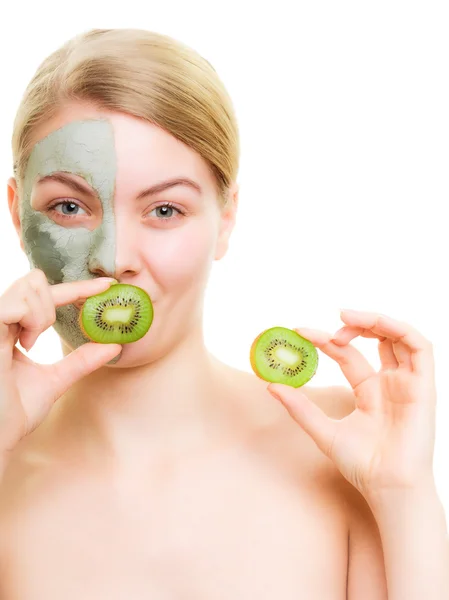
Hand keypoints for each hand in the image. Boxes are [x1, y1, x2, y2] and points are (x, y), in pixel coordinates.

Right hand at [0, 269, 121, 454]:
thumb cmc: (14, 413)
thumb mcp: (56, 380)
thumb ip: (81, 361)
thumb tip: (114, 345)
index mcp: (11, 329)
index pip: (45, 295)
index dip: (79, 287)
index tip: (107, 285)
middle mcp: (0, 321)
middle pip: (35, 280)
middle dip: (55, 300)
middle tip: (48, 334)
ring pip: (29, 286)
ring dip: (43, 313)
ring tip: (32, 342)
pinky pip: (16, 305)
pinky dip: (31, 319)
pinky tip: (26, 343)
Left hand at [267, 309, 436, 499]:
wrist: (387, 487)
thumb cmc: (362, 466)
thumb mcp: (323, 431)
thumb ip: (300, 408)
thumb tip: (270, 385)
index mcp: (369, 391)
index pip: (347, 354)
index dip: (325, 340)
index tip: (300, 332)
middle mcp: (389, 382)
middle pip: (376, 339)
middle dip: (354, 325)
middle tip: (330, 326)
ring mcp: (407, 382)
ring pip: (399, 337)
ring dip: (375, 320)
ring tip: (347, 319)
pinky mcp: (424, 385)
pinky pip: (421, 347)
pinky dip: (401, 329)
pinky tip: (377, 326)